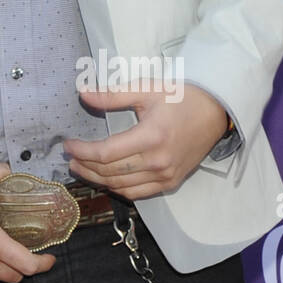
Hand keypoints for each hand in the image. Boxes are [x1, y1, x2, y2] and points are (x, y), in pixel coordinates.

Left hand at [65, 82, 228, 199]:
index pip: (107, 153)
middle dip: (85, 166)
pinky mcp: (172, 182)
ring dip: (98, 180)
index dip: (83, 151)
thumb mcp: (145, 89)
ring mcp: (166, 175)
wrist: (215, 111)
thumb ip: (112, 95)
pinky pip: (138, 193)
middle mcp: (159, 161)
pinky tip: (105, 180)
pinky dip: (118, 189)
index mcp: (151, 137)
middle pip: (111, 172)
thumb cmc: (180, 97)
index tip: (67, 145)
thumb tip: (82, 93)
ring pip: (122, 186)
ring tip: (81, 168)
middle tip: (70, 158)